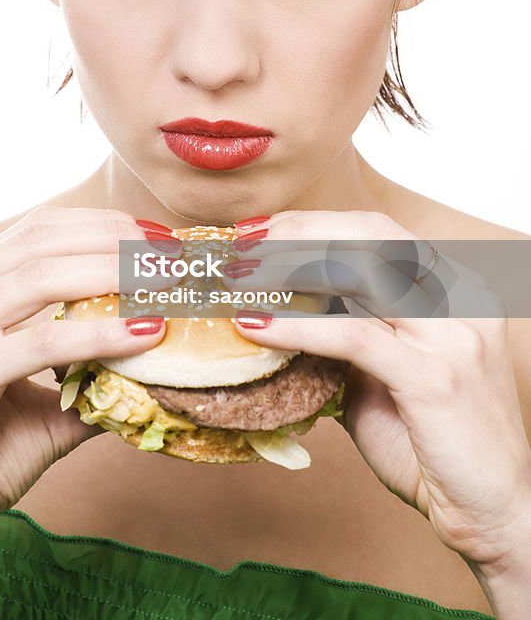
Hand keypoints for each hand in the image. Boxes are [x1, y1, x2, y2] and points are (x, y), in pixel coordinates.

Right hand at [0, 207, 167, 560]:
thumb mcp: (28, 404)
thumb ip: (79, 378)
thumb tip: (149, 366)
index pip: (31, 234)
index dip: (95, 226)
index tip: (148, 236)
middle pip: (40, 242)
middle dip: (112, 238)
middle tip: (167, 253)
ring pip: (42, 277)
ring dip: (114, 272)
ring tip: (164, 280)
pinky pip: (42, 341)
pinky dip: (101, 333)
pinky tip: (145, 332)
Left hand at [229, 209, 530, 570]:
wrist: (492, 510)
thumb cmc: (435, 443)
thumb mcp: (384, 373)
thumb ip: (347, 337)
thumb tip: (281, 314)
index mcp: (453, 288)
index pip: (377, 230)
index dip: (314, 223)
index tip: (261, 231)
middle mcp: (460, 297)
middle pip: (370, 234)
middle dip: (298, 231)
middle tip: (244, 244)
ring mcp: (453, 332)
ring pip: (362, 269)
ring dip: (290, 268)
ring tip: (241, 277)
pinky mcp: (434, 375)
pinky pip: (353, 334)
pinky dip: (297, 326)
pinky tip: (256, 325)